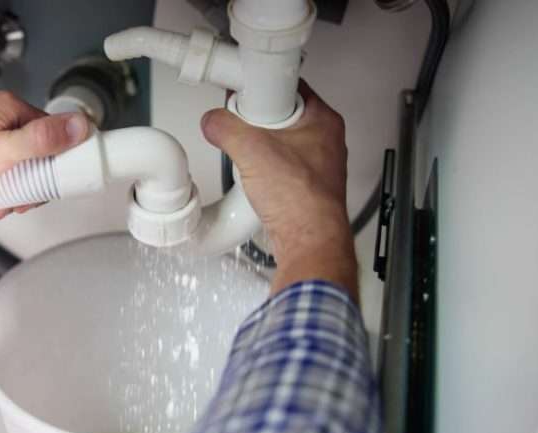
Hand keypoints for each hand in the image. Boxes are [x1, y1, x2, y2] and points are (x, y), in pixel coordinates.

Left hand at [0, 91, 90, 225]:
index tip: (55, 185)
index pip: (53, 133)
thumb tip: (77, 126)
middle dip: (31, 182)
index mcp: (7, 109)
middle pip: (34, 150)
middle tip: (21, 200)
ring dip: (11, 188)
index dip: (58, 164)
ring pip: (12, 161)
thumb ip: (41, 141)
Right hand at [200, 82, 357, 300]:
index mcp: (323, 120)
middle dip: (256, 122)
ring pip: (278, 144)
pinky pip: (278, 169)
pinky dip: (263, 172)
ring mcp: (315, 166)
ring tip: (246, 158)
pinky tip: (253, 180)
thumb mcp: (251, 149)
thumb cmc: (302, 199)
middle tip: (241, 128)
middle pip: (280, 116)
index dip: (262, 86)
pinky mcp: (303, 187)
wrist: (309, 241)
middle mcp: (324, 141)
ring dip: (257, 150)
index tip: (243, 93)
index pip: (290, 85)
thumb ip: (225, 128)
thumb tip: (213, 122)